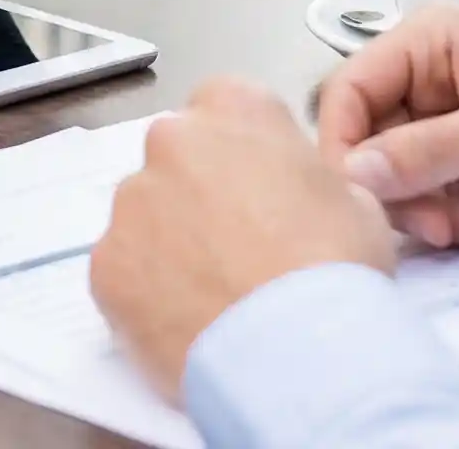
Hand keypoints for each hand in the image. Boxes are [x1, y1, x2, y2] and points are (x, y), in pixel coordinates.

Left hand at [91, 80, 395, 398]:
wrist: (297, 352)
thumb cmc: (334, 268)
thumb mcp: (352, 197)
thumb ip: (306, 176)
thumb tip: (295, 194)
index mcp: (234, 107)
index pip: (227, 110)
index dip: (245, 157)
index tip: (260, 195)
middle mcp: (172, 139)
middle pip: (178, 159)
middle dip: (199, 195)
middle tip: (236, 249)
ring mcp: (131, 201)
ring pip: (145, 215)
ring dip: (169, 243)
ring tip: (214, 295)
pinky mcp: (105, 263)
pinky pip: (122, 272)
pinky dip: (146, 294)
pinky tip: (186, 322)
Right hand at [317, 6, 458, 250]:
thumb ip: (427, 152)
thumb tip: (354, 173)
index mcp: (430, 43)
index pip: (351, 91)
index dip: (346, 146)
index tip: (359, 197)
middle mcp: (432, 80)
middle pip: (377, 146)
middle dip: (411, 195)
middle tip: (447, 227)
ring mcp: (454, 125)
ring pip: (410, 182)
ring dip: (447, 215)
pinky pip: (445, 202)